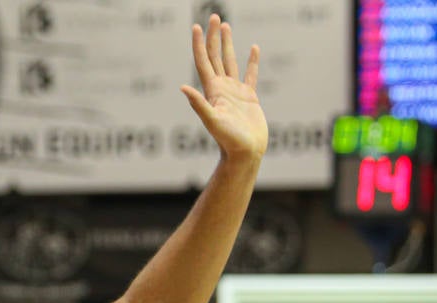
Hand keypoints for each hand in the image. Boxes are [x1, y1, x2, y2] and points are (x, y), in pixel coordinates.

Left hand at [182, 14, 267, 161]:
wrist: (245, 153)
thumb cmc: (228, 140)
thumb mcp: (212, 120)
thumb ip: (199, 104)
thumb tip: (183, 87)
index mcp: (212, 91)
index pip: (203, 61)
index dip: (199, 44)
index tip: (197, 26)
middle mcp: (221, 88)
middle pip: (215, 56)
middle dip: (214, 36)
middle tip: (214, 16)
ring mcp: (235, 91)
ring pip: (230, 61)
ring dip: (227, 43)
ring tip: (226, 26)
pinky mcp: (249, 97)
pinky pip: (250, 74)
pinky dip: (252, 61)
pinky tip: (253, 48)